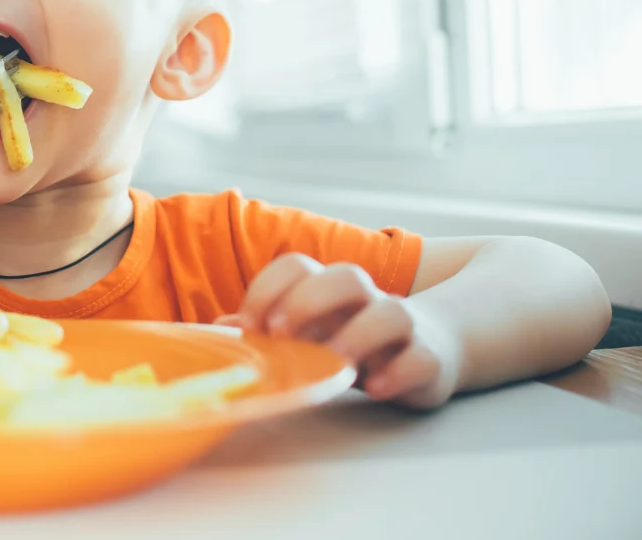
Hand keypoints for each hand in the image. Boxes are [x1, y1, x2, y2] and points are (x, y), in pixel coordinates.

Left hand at [217, 254, 461, 408]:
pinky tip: (375, 388)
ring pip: (390, 312)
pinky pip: (420, 358)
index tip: (249, 324)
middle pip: (346, 276)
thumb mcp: (309, 332)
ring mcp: (402, 326)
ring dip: (357, 335)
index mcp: (327, 288)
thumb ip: (268, 327)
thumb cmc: (352, 337)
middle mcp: (366, 299)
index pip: (296, 266)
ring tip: (332, 361)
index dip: (268, 288)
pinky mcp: (429, 359)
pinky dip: (398, 372)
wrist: (432, 344)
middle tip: (280, 332)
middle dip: (309, 300)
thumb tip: (221, 325)